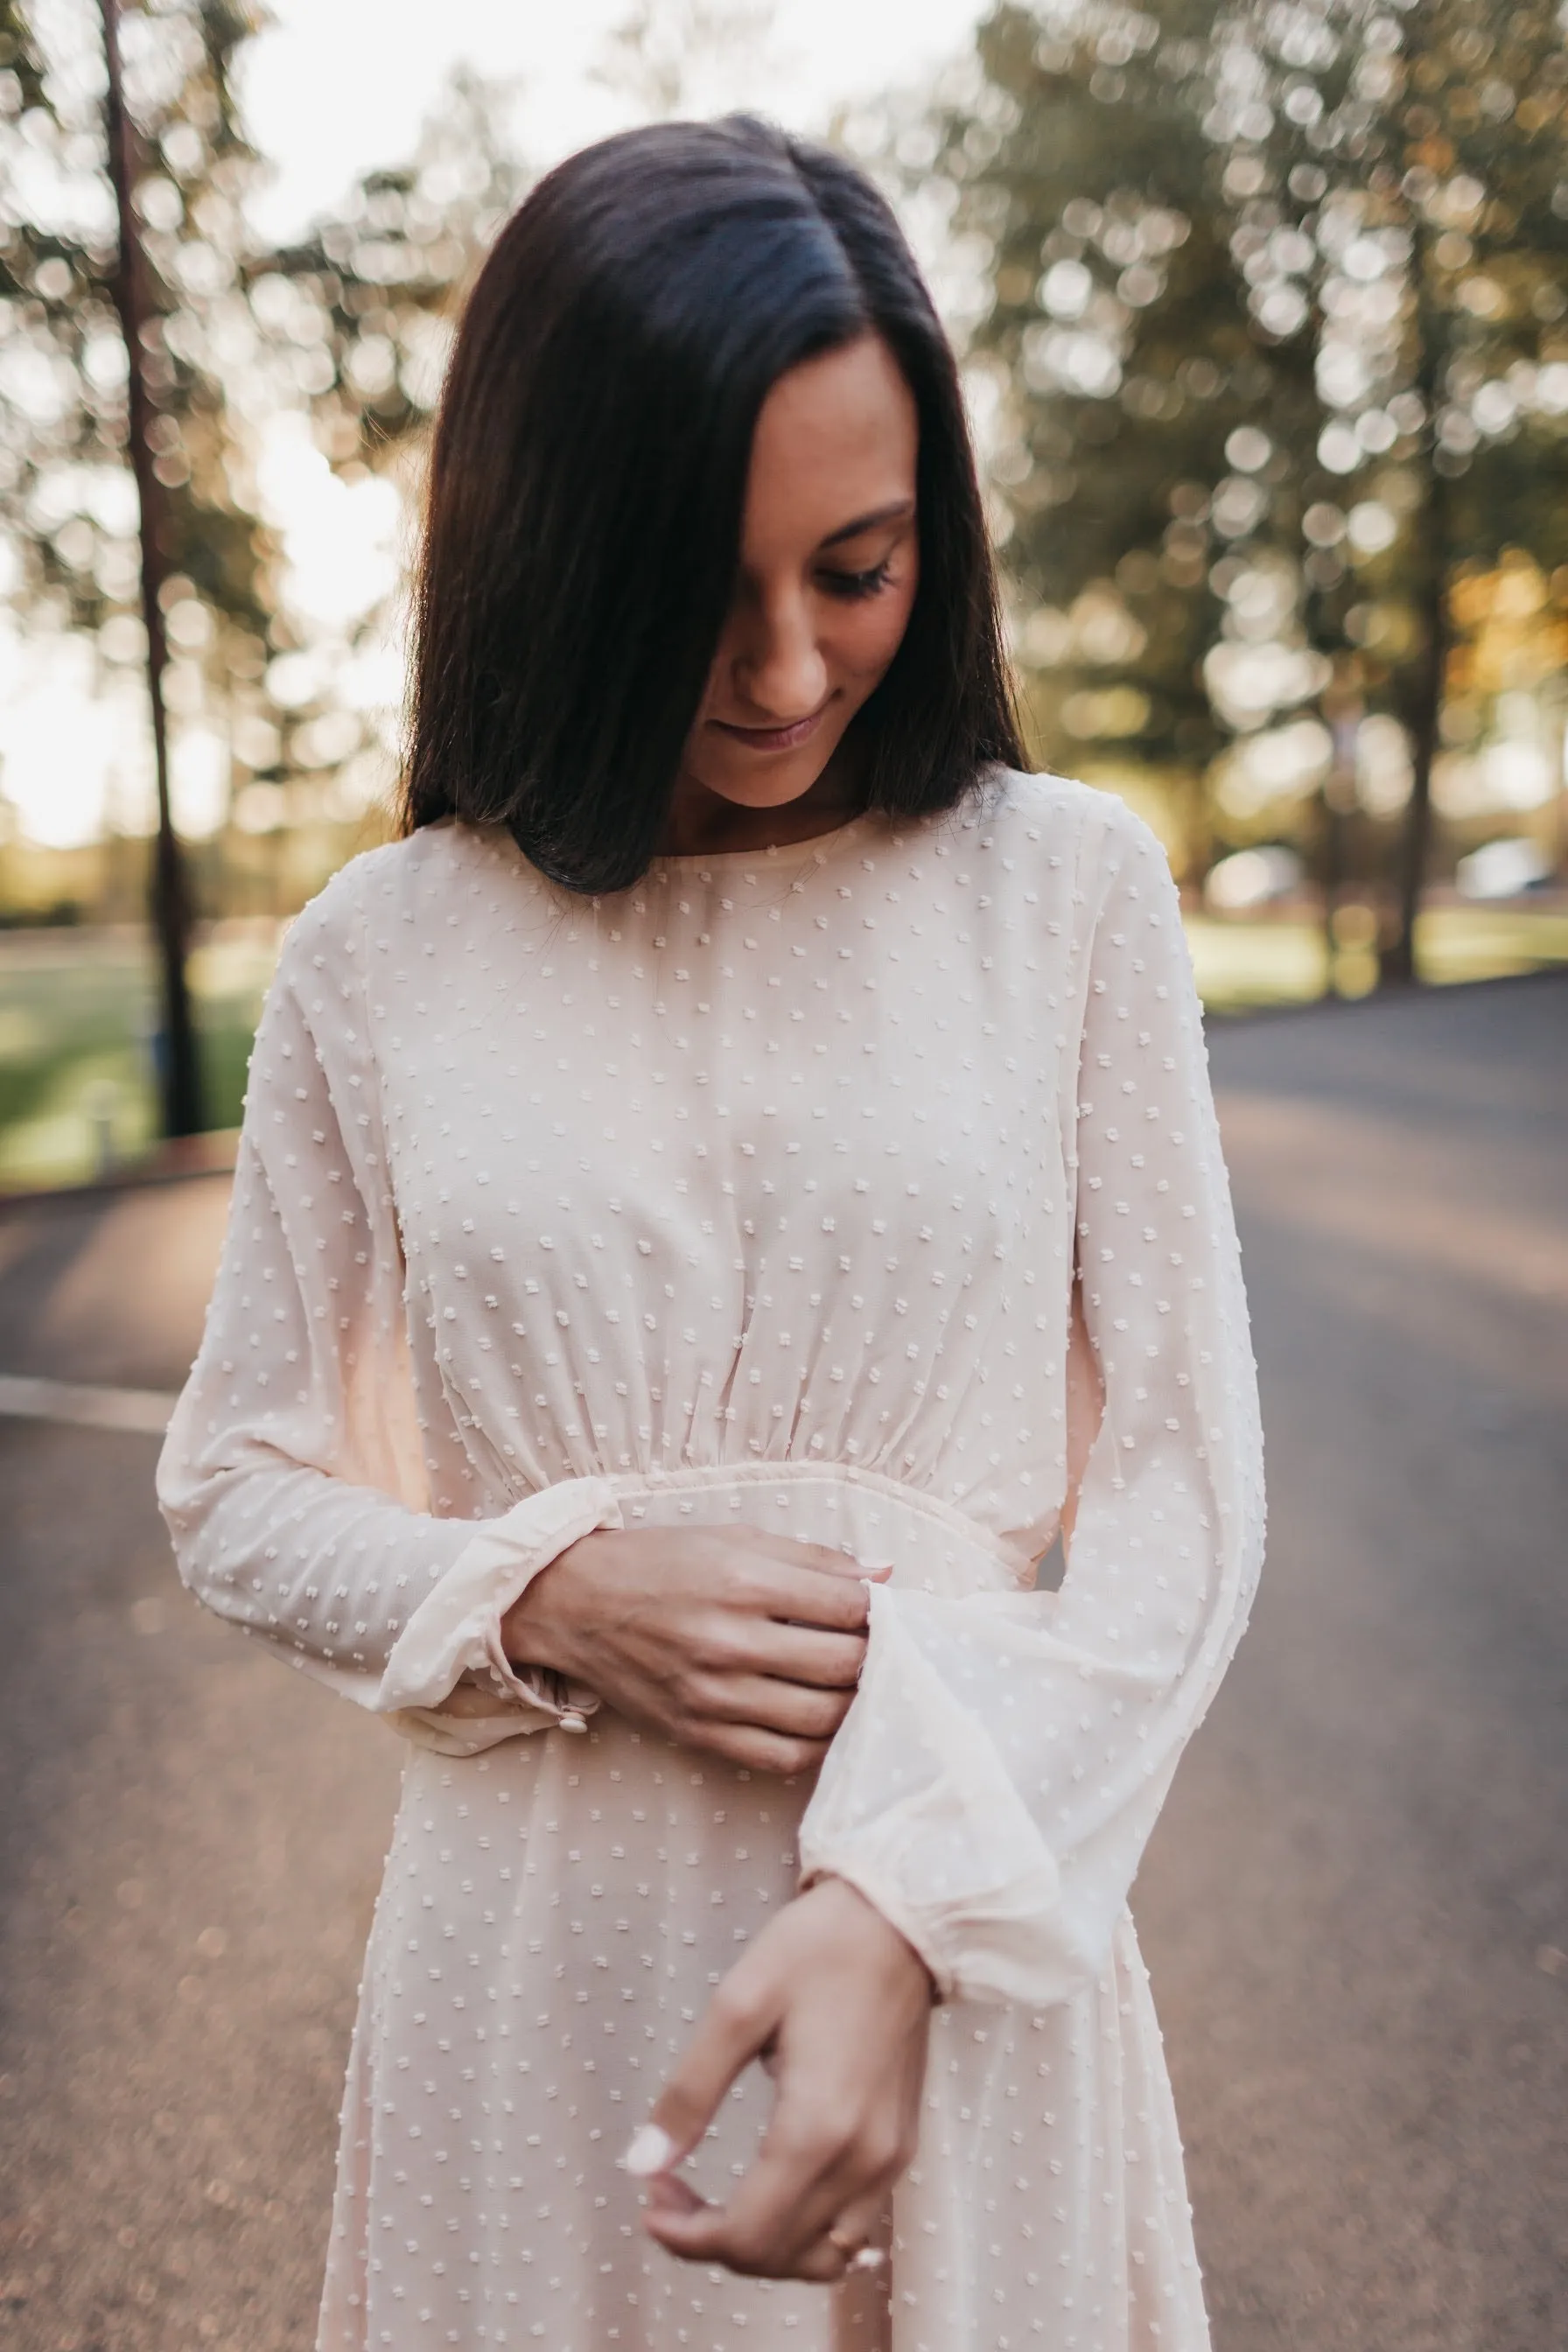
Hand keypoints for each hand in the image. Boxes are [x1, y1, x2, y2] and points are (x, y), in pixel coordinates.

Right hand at [501, 1527, 890, 1775]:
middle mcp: (729, 1643)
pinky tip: (825, 1723)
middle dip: (877, 1658)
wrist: (575, 1604)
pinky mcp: (698, 1733)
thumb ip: (815, 1559)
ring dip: (855, 1705)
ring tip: (859, 1685)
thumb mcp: (737, 1538)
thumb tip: (885, 1575)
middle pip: (843, 1666)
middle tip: (884, 1650)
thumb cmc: (660, 1563)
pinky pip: (780, 1757)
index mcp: (743, 1582)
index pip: (849, 1608)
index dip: (884, 1612)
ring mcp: (713, 1696)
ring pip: (821, 1719)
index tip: (890, 1612)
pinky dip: (817, 1746)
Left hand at [623, 1875, 934, 2280]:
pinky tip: (770, 2198)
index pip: (747, 2237)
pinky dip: (804, 2234)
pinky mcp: (900, 2148)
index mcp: (817, 2128)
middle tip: (667, 2187)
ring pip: (820, 2257)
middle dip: (710, 2239)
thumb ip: (688, 2094)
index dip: (686, 2236)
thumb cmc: (819, 1949)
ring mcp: (888, 2160)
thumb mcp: (737, 2005)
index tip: (649, 2199)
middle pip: (778, 2255)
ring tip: (715, 2199)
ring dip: (760, 2246)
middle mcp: (862, 2160)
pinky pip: (852, 2229)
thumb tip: (641, 2164)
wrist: (903, 1921)